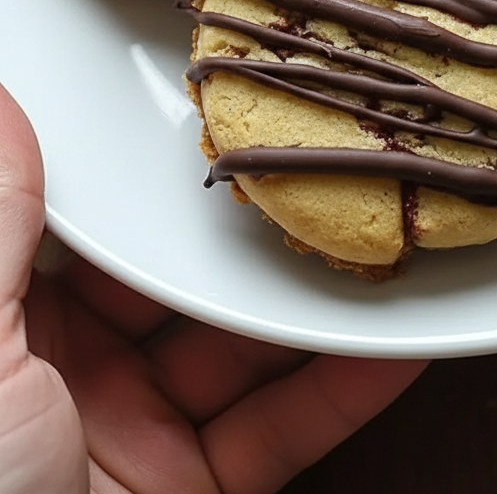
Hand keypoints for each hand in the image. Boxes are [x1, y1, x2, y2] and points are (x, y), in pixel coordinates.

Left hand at [0, 83, 426, 493]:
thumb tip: (1, 102)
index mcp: (5, 319)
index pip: (86, 222)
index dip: (142, 171)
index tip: (203, 111)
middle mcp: (65, 369)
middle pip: (174, 277)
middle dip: (244, 227)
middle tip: (315, 155)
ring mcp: (132, 431)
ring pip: (237, 346)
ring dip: (309, 300)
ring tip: (371, 229)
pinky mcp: (189, 489)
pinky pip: (280, 429)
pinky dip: (342, 389)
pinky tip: (397, 342)